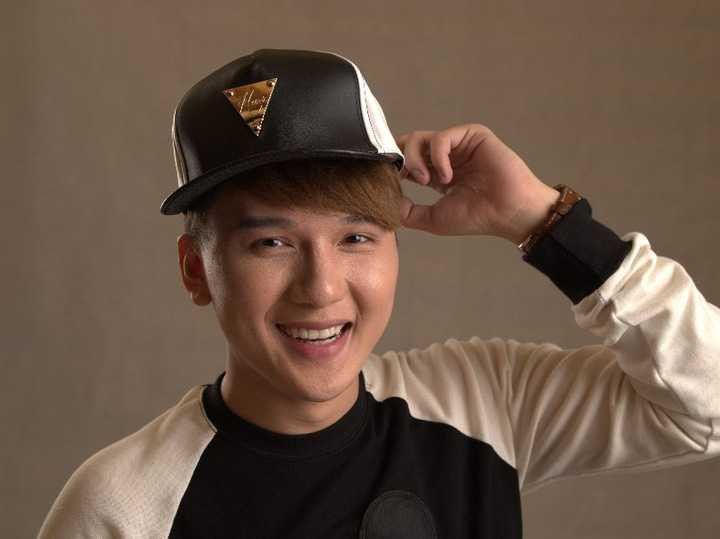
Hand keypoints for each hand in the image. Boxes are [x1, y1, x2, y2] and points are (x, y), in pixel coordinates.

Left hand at [396, 124, 559, 242]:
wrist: (507, 212)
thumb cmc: (477, 217)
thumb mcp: (433, 219)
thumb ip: (408, 212)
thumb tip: (387, 203)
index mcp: (437, 174)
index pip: (407, 160)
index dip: (396, 168)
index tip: (392, 183)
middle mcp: (446, 157)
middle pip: (409, 144)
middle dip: (401, 158)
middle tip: (405, 178)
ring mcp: (459, 145)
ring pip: (421, 138)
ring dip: (416, 158)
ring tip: (426, 180)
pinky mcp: (472, 135)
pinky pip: (442, 137)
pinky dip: (437, 156)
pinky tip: (446, 176)